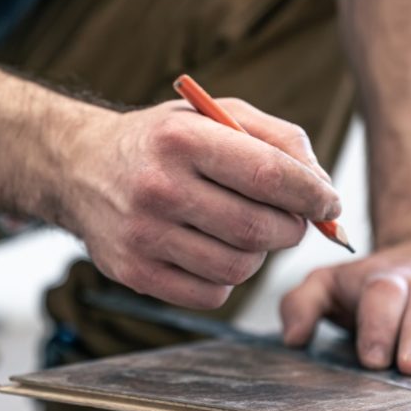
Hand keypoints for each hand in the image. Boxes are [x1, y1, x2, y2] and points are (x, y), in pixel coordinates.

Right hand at [60, 99, 340, 308]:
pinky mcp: (134, 272)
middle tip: (289, 219)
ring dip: (258, 255)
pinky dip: (226, 279)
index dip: (312, 195)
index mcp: (181, 138)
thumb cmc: (164, 141)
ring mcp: (142, 235)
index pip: (269, 175)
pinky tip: (211, 251)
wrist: (81, 168)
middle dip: (291, 228)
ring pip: (239, 268)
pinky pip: (212, 294)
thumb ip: (279, 139)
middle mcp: (157, 187)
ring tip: (243, 231)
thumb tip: (324, 189)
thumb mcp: (216, 115)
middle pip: (258, 228)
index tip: (329, 204)